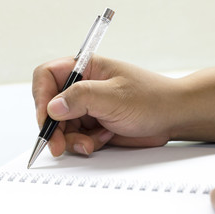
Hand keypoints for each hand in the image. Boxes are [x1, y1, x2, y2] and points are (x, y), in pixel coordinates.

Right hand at [32, 56, 182, 156]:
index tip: (46, 118)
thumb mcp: (114, 96)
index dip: (41, 97)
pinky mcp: (95, 124)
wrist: (172, 117)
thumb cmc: (152, 98)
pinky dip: (84, 143)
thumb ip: (81, 98)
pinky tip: (102, 139)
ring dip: (71, 139)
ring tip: (90, 143)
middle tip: (59, 144)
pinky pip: (77, 137)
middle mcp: (84, 87)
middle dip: (54, 127)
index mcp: (86, 68)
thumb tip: (52, 107)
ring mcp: (89, 107)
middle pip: (51, 106)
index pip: (48, 76)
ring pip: (63, 126)